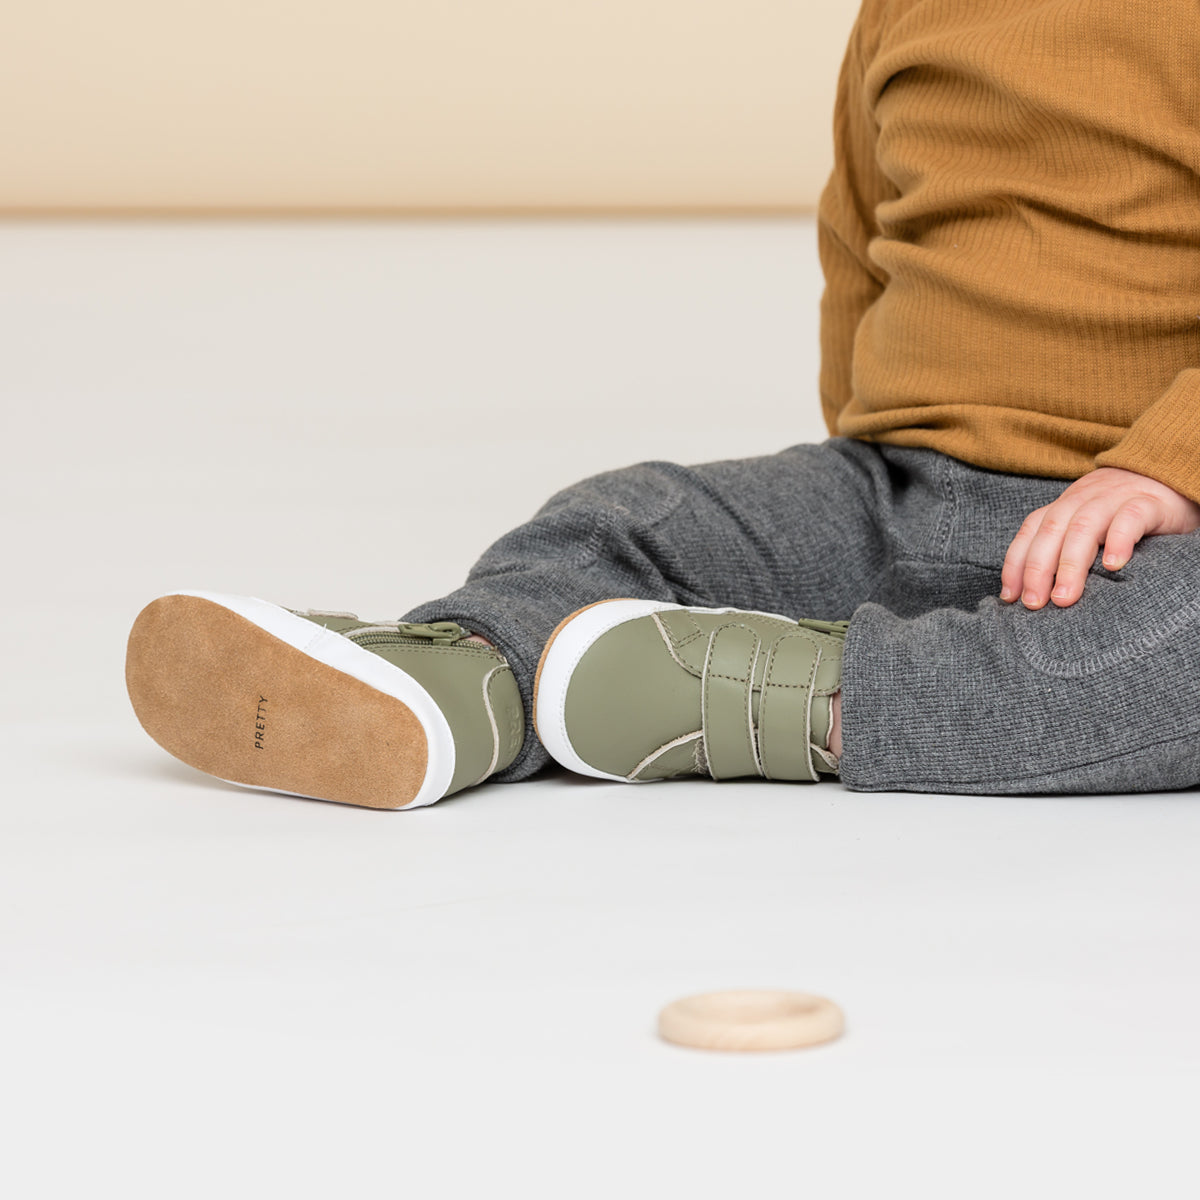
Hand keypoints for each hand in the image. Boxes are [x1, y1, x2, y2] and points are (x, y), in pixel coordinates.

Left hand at [1001, 466, 1199, 608]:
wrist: (1168, 475)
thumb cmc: (1121, 514)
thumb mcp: (1085, 525)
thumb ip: (1062, 548)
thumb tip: (1031, 591)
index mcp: (1064, 506)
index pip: (1030, 532)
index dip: (1016, 563)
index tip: (1010, 596)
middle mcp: (1083, 499)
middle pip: (1051, 531)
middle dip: (1037, 569)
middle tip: (1034, 604)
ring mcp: (1114, 498)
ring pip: (1084, 526)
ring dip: (1070, 564)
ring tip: (1064, 597)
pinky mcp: (1148, 502)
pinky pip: (1130, 517)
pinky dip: (1118, 540)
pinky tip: (1112, 566)